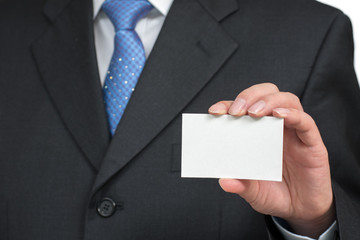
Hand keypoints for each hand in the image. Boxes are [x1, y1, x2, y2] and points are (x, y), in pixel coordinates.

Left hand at [208, 83, 334, 237]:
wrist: (302, 211)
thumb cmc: (277, 195)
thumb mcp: (255, 193)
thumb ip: (241, 186)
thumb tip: (224, 181)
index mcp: (258, 133)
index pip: (243, 108)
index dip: (228, 105)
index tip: (214, 111)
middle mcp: (276, 127)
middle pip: (265, 94)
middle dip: (249, 96)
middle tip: (236, 111)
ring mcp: (294, 132)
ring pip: (286, 100)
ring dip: (268, 101)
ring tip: (255, 112)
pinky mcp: (312, 142)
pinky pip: (305, 121)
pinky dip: (293, 114)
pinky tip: (280, 115)